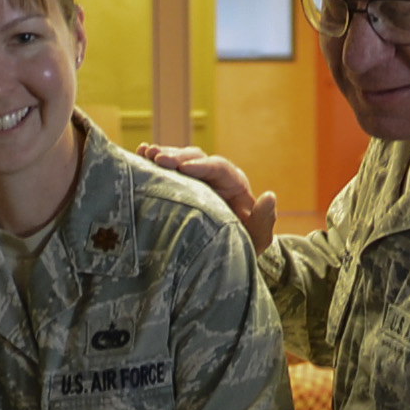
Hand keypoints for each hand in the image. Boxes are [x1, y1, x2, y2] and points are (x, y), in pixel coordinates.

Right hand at [141, 143, 279, 251]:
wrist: (226, 254)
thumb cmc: (244, 246)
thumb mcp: (258, 238)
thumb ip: (264, 220)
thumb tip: (269, 196)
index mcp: (234, 185)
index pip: (220, 168)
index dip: (202, 166)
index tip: (183, 168)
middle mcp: (214, 177)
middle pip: (197, 158)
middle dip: (177, 157)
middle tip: (158, 159)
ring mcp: (196, 179)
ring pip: (180, 160)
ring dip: (163, 156)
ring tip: (146, 154)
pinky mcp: (180, 185)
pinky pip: (168, 170)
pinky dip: (155, 162)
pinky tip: (140, 154)